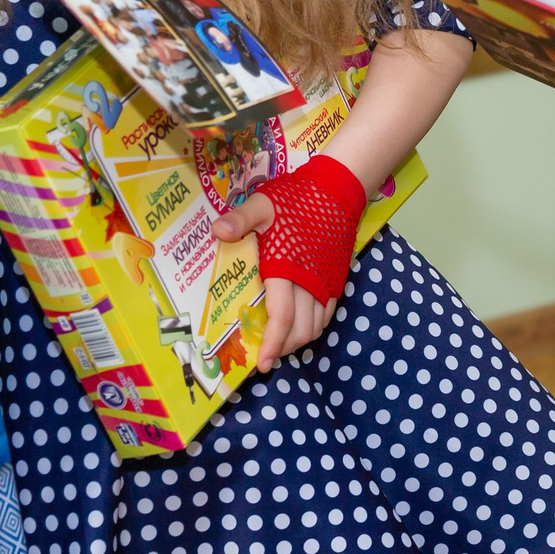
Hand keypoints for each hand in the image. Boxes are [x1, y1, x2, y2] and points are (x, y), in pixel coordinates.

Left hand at [210, 191, 344, 370]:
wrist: (338, 190)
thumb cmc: (296, 199)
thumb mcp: (263, 204)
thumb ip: (240, 220)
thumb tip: (217, 232)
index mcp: (288, 270)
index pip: (281, 318)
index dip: (271, 344)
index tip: (261, 363)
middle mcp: (310, 283)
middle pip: (300, 331)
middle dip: (281, 349)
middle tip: (263, 354)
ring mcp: (327, 283)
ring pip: (316, 327)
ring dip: (297, 341)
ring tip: (278, 343)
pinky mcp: (337, 280)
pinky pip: (328, 315)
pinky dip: (313, 327)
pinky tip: (299, 326)